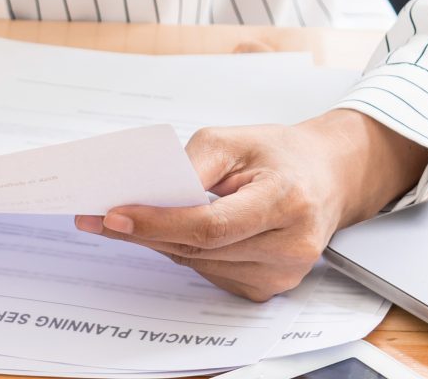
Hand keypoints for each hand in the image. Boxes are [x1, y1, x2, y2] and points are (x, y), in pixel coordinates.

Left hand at [74, 110, 427, 301]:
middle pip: (199, 249)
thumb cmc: (278, 153)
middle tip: (99, 219)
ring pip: (200, 265)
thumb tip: (147, 193)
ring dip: (162, 243)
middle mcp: (291, 246)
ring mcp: (284, 274)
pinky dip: (188, 253)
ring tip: (129, 221)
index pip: (210, 225)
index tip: (115, 214)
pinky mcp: (272, 288)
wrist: (328, 176)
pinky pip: (213, 274)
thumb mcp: (234, 139)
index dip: (159, 222)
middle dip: (146, 232)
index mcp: (286, 200)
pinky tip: (173, 234)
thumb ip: (192, 165)